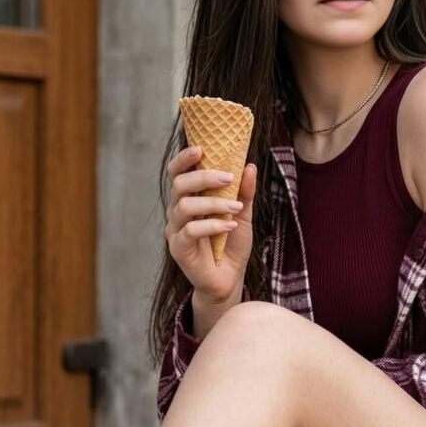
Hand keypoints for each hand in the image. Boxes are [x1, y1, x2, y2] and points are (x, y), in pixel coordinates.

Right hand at [165, 146, 256, 304]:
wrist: (230, 279)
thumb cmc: (231, 244)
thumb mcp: (242, 214)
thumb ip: (244, 192)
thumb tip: (249, 166)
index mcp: (189, 199)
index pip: (177, 172)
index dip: (184, 158)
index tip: (201, 148)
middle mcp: (177, 212)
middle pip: (178, 184)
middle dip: (203, 177)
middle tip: (228, 177)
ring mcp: (175, 230)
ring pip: (185, 206)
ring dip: (214, 203)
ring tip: (236, 208)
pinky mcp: (178, 249)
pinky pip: (191, 231)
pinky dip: (213, 225)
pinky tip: (230, 226)